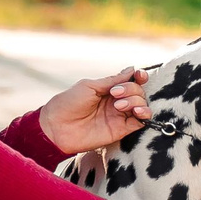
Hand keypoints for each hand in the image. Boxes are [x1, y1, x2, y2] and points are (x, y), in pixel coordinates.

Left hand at [38, 65, 152, 154]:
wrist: (56, 127)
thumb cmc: (68, 103)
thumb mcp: (90, 86)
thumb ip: (112, 80)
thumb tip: (132, 69)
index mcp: (109, 89)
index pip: (131, 81)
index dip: (139, 76)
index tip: (139, 75)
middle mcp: (117, 101)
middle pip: (138, 91)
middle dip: (131, 89)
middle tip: (115, 94)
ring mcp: (119, 116)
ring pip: (141, 105)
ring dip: (136, 101)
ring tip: (119, 105)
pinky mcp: (121, 130)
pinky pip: (140, 122)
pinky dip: (144, 115)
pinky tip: (136, 111)